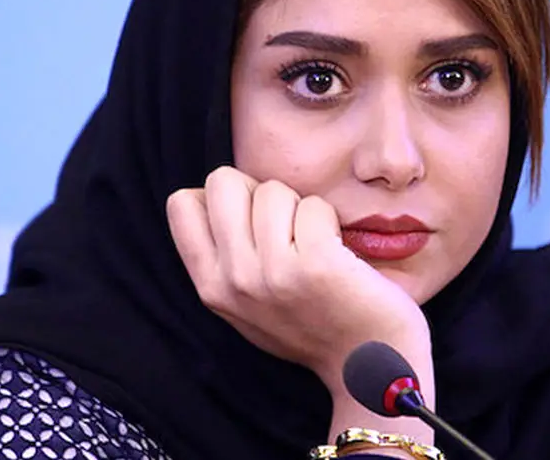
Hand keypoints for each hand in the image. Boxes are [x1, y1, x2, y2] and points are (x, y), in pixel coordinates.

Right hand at [165, 166, 430, 389]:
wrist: (368, 366)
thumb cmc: (311, 325)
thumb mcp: (244, 305)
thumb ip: (221, 258)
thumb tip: (207, 195)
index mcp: (211, 288)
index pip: (181, 204)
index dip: (217, 198)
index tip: (247, 221)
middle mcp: (234, 281)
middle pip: (222, 182)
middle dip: (257, 192)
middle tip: (282, 226)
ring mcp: (274, 273)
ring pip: (272, 189)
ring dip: (298, 207)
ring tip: (313, 244)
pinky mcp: (317, 264)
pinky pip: (314, 205)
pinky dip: (329, 219)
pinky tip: (337, 250)